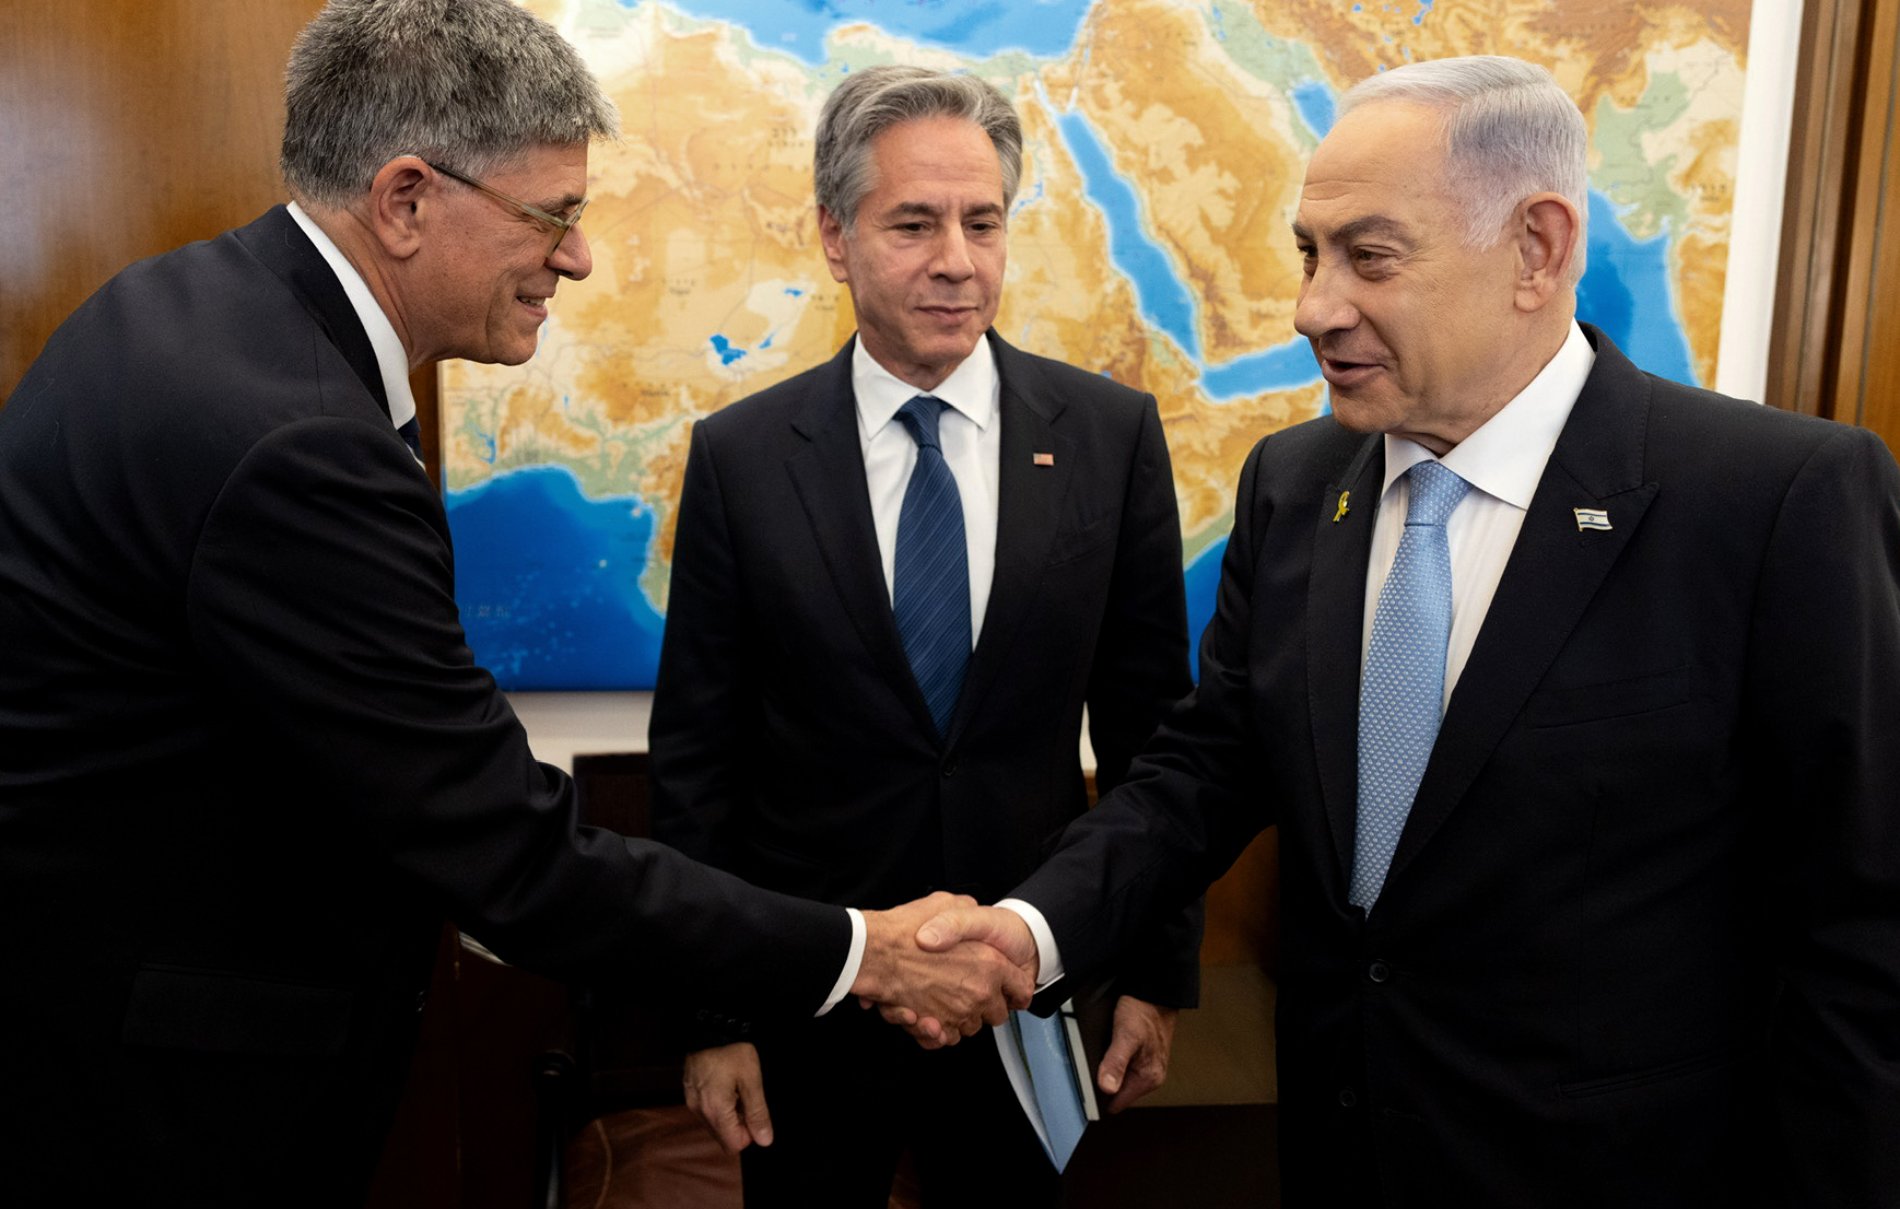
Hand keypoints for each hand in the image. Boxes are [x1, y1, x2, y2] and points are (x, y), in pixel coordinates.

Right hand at [681, 1042, 772, 1152]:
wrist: (709, 1026)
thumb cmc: (733, 1051)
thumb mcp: (751, 1079)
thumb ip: (757, 1112)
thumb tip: (764, 1140)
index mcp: (715, 1111)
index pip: (733, 1145)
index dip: (749, 1135)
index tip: (756, 1114)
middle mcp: (699, 1111)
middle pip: (723, 1136)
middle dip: (740, 1125)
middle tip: (749, 1099)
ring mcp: (692, 1102)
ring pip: (715, 1124)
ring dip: (730, 1115)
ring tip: (738, 1089)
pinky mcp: (690, 1092)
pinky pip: (707, 1110)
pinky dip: (720, 1105)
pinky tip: (727, 1085)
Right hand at [851, 892, 1034, 1047]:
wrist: (872, 950)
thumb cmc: (907, 928)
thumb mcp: (947, 903)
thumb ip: (966, 912)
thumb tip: (972, 911)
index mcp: (990, 963)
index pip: (1020, 987)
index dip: (1016, 988)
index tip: (1012, 990)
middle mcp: (978, 992)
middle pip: (997, 1014)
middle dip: (987, 1006)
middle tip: (972, 992)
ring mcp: (957, 1012)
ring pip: (971, 1027)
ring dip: (961, 1018)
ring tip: (947, 1002)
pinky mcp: (936, 1027)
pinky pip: (946, 1038)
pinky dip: (940, 1033)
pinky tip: (931, 1018)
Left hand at [1095, 996, 1176, 1112]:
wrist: (1156, 991)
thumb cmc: (1144, 1011)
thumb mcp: (1126, 1035)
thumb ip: (1116, 1063)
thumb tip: (1106, 1088)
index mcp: (1148, 1078)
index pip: (1116, 1103)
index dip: (1097, 1098)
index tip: (1082, 1087)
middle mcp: (1149, 1077)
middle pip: (1116, 1092)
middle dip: (1100, 1083)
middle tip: (1084, 1066)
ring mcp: (1146, 1067)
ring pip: (1117, 1078)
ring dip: (1104, 1071)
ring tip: (1094, 1055)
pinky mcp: (1141, 1056)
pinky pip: (1120, 1066)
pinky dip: (1110, 1061)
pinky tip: (1104, 1049)